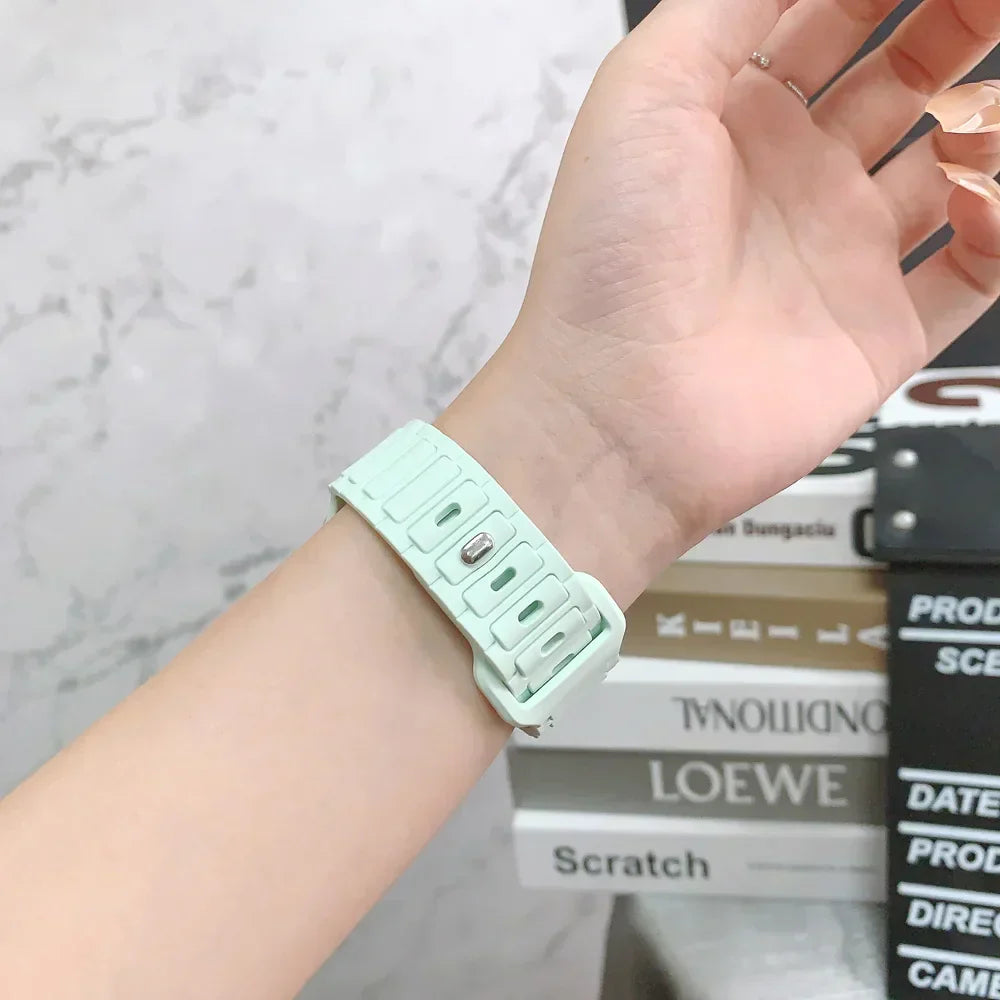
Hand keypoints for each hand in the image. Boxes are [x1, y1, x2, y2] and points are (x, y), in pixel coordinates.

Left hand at [442, 0, 999, 605]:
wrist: (618, 413)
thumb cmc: (610, 257)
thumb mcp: (649, 90)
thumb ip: (730, 6)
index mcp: (733, 118)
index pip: (834, 14)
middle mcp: (790, 181)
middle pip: (904, 74)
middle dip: (957, 23)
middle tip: (991, 0)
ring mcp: (838, 256)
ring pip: (950, 164)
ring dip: (986, 120)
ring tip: (979, 106)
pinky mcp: (877, 332)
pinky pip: (974, 270)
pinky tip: (984, 193)